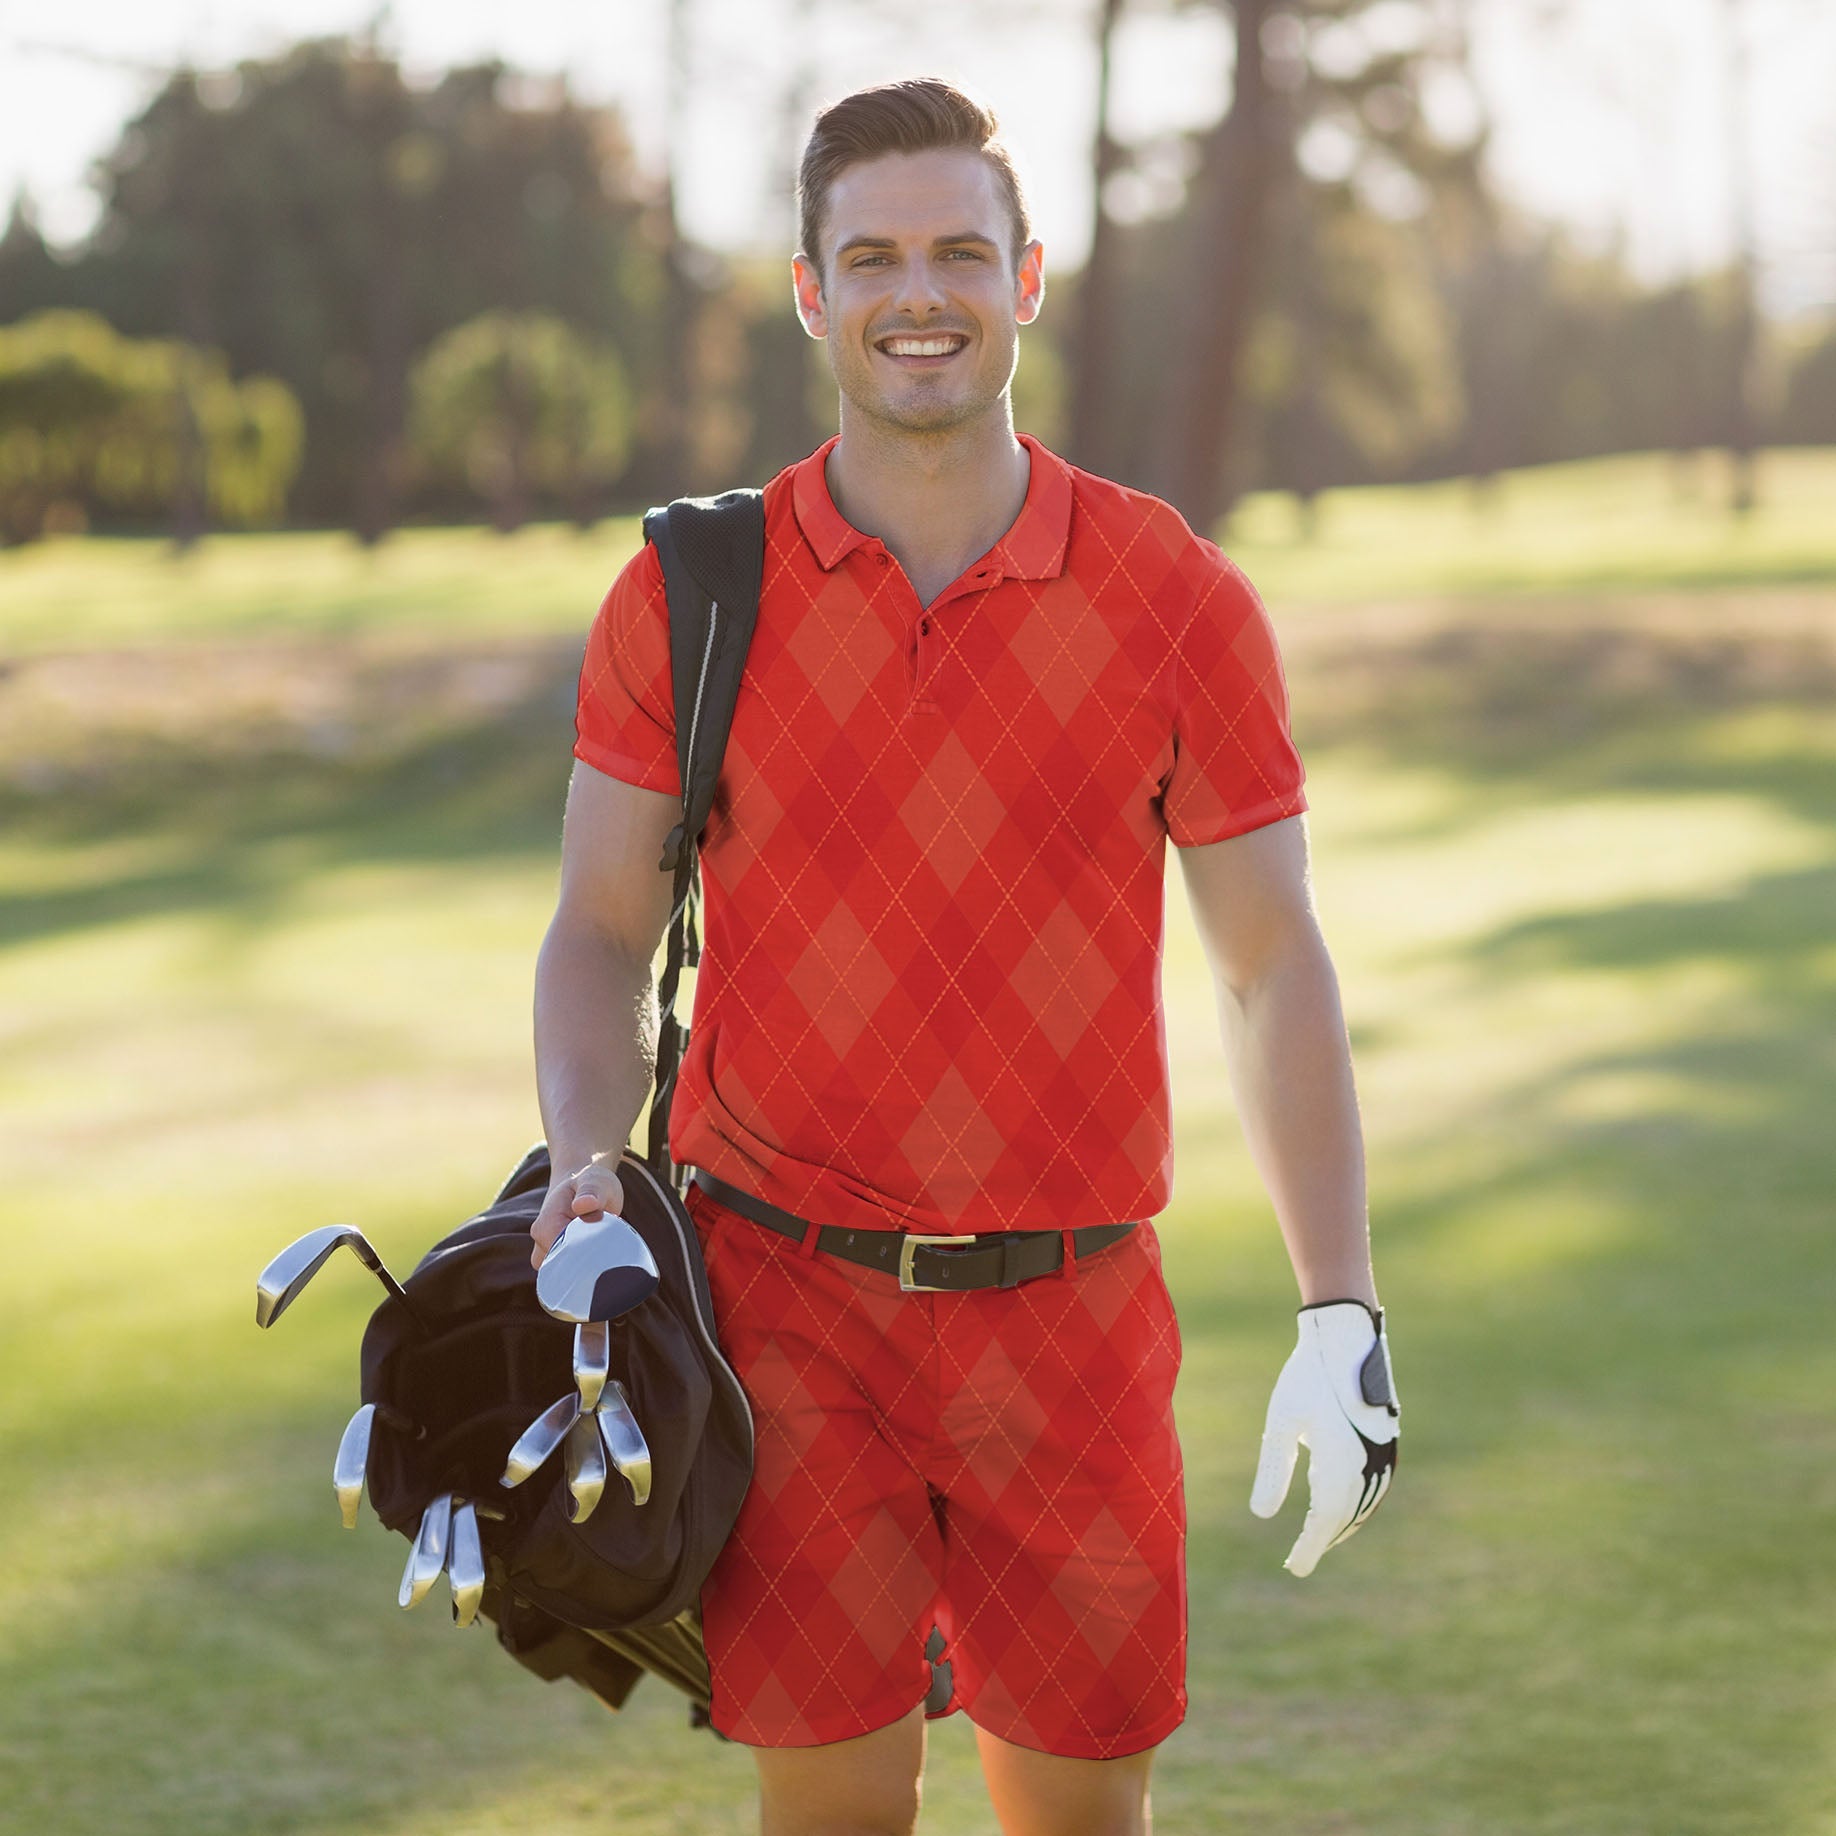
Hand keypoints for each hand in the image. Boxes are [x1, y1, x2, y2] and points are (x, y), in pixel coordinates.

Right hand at [530, 1156, 626, 1269]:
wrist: (581, 1184)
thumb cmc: (590, 1182)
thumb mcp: (595, 1181)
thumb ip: (591, 1192)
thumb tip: (583, 1204)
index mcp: (546, 1225)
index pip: (562, 1256)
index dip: (586, 1255)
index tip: (604, 1247)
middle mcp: (541, 1242)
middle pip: (563, 1269)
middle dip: (586, 1263)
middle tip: (607, 1246)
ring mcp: (547, 1252)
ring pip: (566, 1274)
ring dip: (585, 1265)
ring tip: (602, 1246)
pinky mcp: (557, 1258)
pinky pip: (570, 1273)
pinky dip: (585, 1267)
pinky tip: (598, 1254)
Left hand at [1250, 1300, 1398, 1576]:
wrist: (1345, 1338)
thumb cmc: (1306, 1377)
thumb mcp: (1281, 1422)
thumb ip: (1274, 1469)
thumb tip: (1261, 1515)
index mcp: (1341, 1462)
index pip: (1325, 1520)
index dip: (1310, 1547)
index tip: (1294, 1568)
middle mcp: (1368, 1464)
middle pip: (1345, 1517)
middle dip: (1323, 1539)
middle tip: (1299, 1560)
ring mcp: (1383, 1455)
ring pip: (1363, 1505)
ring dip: (1341, 1524)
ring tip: (1318, 1538)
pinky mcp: (1388, 1444)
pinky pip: (1375, 1487)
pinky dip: (1357, 1504)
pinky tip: (1340, 1506)